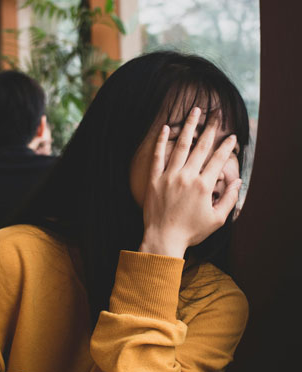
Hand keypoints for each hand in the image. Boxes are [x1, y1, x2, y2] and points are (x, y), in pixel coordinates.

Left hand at [139, 107, 241, 257]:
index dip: (226, 146)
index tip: (232, 136)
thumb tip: (238, 182)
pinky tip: (166, 128)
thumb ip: (229, 199)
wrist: (164, 238)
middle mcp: (187, 176)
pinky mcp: (155, 179)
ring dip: (189, 127)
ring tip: (195, 112)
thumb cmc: (191, 231)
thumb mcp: (217, 220)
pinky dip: (162, 142)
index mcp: (203, 186)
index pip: (218, 160)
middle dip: (210, 128)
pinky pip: (158, 156)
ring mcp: (169, 176)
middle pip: (201, 147)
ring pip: (181, 146)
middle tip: (215, 114)